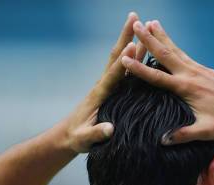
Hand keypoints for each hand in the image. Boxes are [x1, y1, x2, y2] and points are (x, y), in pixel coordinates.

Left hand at [64, 12, 138, 152]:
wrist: (69, 135)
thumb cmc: (78, 137)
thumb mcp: (86, 139)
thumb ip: (97, 133)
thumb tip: (110, 129)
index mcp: (100, 94)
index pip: (114, 74)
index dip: (124, 60)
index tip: (133, 44)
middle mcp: (104, 84)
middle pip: (118, 56)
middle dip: (126, 36)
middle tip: (135, 18)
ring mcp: (108, 84)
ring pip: (122, 59)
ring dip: (132, 41)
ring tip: (143, 25)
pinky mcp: (112, 88)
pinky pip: (125, 68)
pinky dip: (134, 56)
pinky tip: (144, 48)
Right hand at [121, 20, 213, 144]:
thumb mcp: (206, 131)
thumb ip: (183, 134)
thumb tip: (162, 141)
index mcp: (188, 88)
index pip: (157, 77)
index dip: (139, 69)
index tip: (123, 58)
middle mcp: (192, 74)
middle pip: (166, 54)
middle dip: (149, 39)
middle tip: (134, 23)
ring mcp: (200, 70)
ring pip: (176, 50)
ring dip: (162, 37)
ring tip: (151, 23)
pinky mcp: (207, 71)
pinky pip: (186, 56)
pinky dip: (175, 47)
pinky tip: (171, 45)